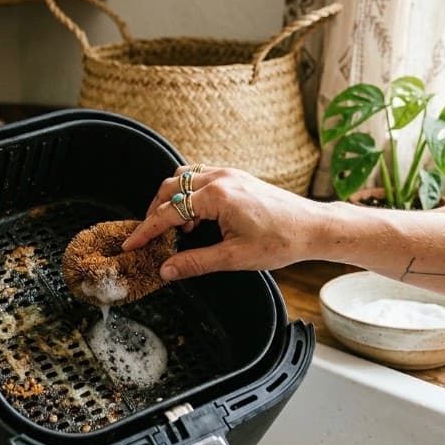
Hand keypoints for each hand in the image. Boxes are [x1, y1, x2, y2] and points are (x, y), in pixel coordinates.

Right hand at [123, 166, 333, 280]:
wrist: (313, 227)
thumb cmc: (280, 241)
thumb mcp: (234, 257)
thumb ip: (196, 262)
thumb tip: (166, 270)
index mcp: (217, 196)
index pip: (169, 212)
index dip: (146, 230)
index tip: (131, 244)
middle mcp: (220, 178)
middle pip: (170, 187)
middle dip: (154, 211)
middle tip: (148, 236)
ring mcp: (228, 174)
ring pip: (183, 178)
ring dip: (171, 200)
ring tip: (172, 228)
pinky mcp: (236, 177)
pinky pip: (200, 178)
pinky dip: (188, 195)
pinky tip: (194, 218)